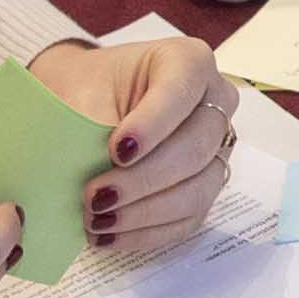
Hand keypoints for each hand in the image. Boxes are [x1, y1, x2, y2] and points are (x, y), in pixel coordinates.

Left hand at [22, 32, 230, 258]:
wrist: (88, 100)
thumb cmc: (88, 88)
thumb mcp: (83, 92)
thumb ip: (94, 126)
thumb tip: (92, 172)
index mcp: (189, 62)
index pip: (182, 91)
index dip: (153, 125)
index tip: (116, 150)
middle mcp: (215, 103)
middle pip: (194, 148)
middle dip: (143, 179)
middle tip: (95, 196)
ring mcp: (215, 148)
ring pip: (197, 189)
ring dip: (144, 212)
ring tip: (97, 220)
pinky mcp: (205, 186)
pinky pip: (187, 218)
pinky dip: (145, 232)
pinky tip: (109, 235)